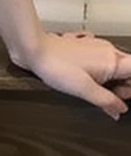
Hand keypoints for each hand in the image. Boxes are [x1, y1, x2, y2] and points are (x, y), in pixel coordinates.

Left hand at [15, 30, 130, 119]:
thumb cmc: (56, 66)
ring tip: (95, 88)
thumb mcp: (85, 91)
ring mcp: (93, 45)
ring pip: (113, 62)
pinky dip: (97, 68)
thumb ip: (107, 101)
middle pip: (127, 68)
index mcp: (111, 60)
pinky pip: (98, 57)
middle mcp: (105, 49)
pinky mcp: (81, 45)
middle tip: (109, 97)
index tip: (121, 96)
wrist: (34, 49)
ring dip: (110, 78)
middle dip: (123, 85)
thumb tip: (121, 109)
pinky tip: (85, 75)